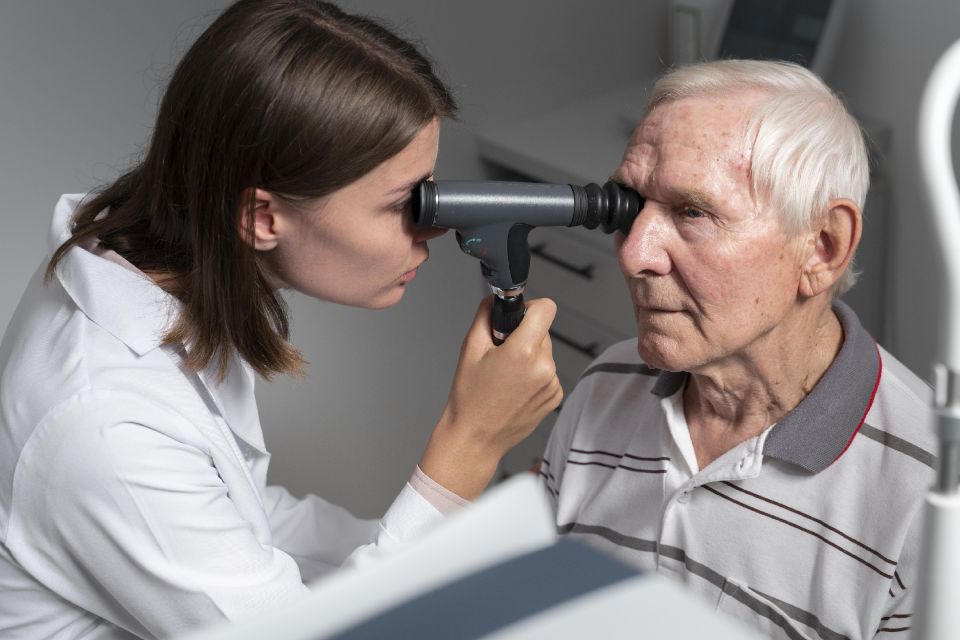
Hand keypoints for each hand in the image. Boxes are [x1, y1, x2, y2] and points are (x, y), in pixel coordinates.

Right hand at [419, 296, 562, 499]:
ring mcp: (552, 384)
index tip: (519, 316)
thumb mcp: (470, 348)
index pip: (546, 308)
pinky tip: (515, 388)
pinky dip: (534, 375)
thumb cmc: (470, 398)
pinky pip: (548, 372)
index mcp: (524, 352)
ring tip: (506, 375)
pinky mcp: (555, 397)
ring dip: (530, 357)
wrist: (475, 438)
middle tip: (501, 354)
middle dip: (524, 336)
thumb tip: (495, 300)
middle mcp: (544, 368)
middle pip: (543, 332)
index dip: (531, 307)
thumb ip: (485, 316)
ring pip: (545, 353)